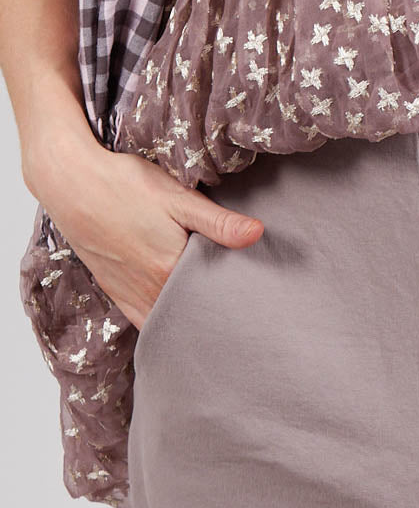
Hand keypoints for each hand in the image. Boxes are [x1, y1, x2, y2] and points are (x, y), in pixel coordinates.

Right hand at [22, 106, 263, 330]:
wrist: (70, 183)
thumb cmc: (124, 185)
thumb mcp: (178, 198)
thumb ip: (219, 222)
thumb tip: (258, 234)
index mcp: (170, 270)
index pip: (215, 297)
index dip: (236, 298)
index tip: (254, 298)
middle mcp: (150, 291)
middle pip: (193, 312)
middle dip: (216, 313)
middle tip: (242, 311)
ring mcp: (131, 294)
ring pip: (170, 321)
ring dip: (191, 321)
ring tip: (216, 318)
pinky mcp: (117, 292)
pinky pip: (145, 321)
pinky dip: (164, 325)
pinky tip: (180, 323)